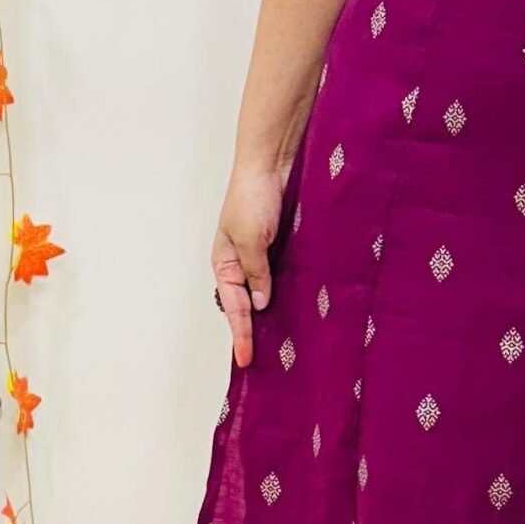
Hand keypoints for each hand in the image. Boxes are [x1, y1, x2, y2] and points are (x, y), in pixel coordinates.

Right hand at [212, 161, 284, 367]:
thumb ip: (255, 273)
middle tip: (262, 361)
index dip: (240, 334)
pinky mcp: (282, 248)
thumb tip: (260, 304)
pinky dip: (288, 294)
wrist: (274, 162)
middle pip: (245, 306)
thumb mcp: (250, 239)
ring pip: (265, 294)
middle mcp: (242, 263)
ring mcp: (263, 256)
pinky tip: (299, 309)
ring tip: (283, 345)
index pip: (233, 308)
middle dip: (252, 331)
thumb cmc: (252, 196)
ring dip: (273, 315)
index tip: (246, 359)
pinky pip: (284, 278)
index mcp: (225, 263)